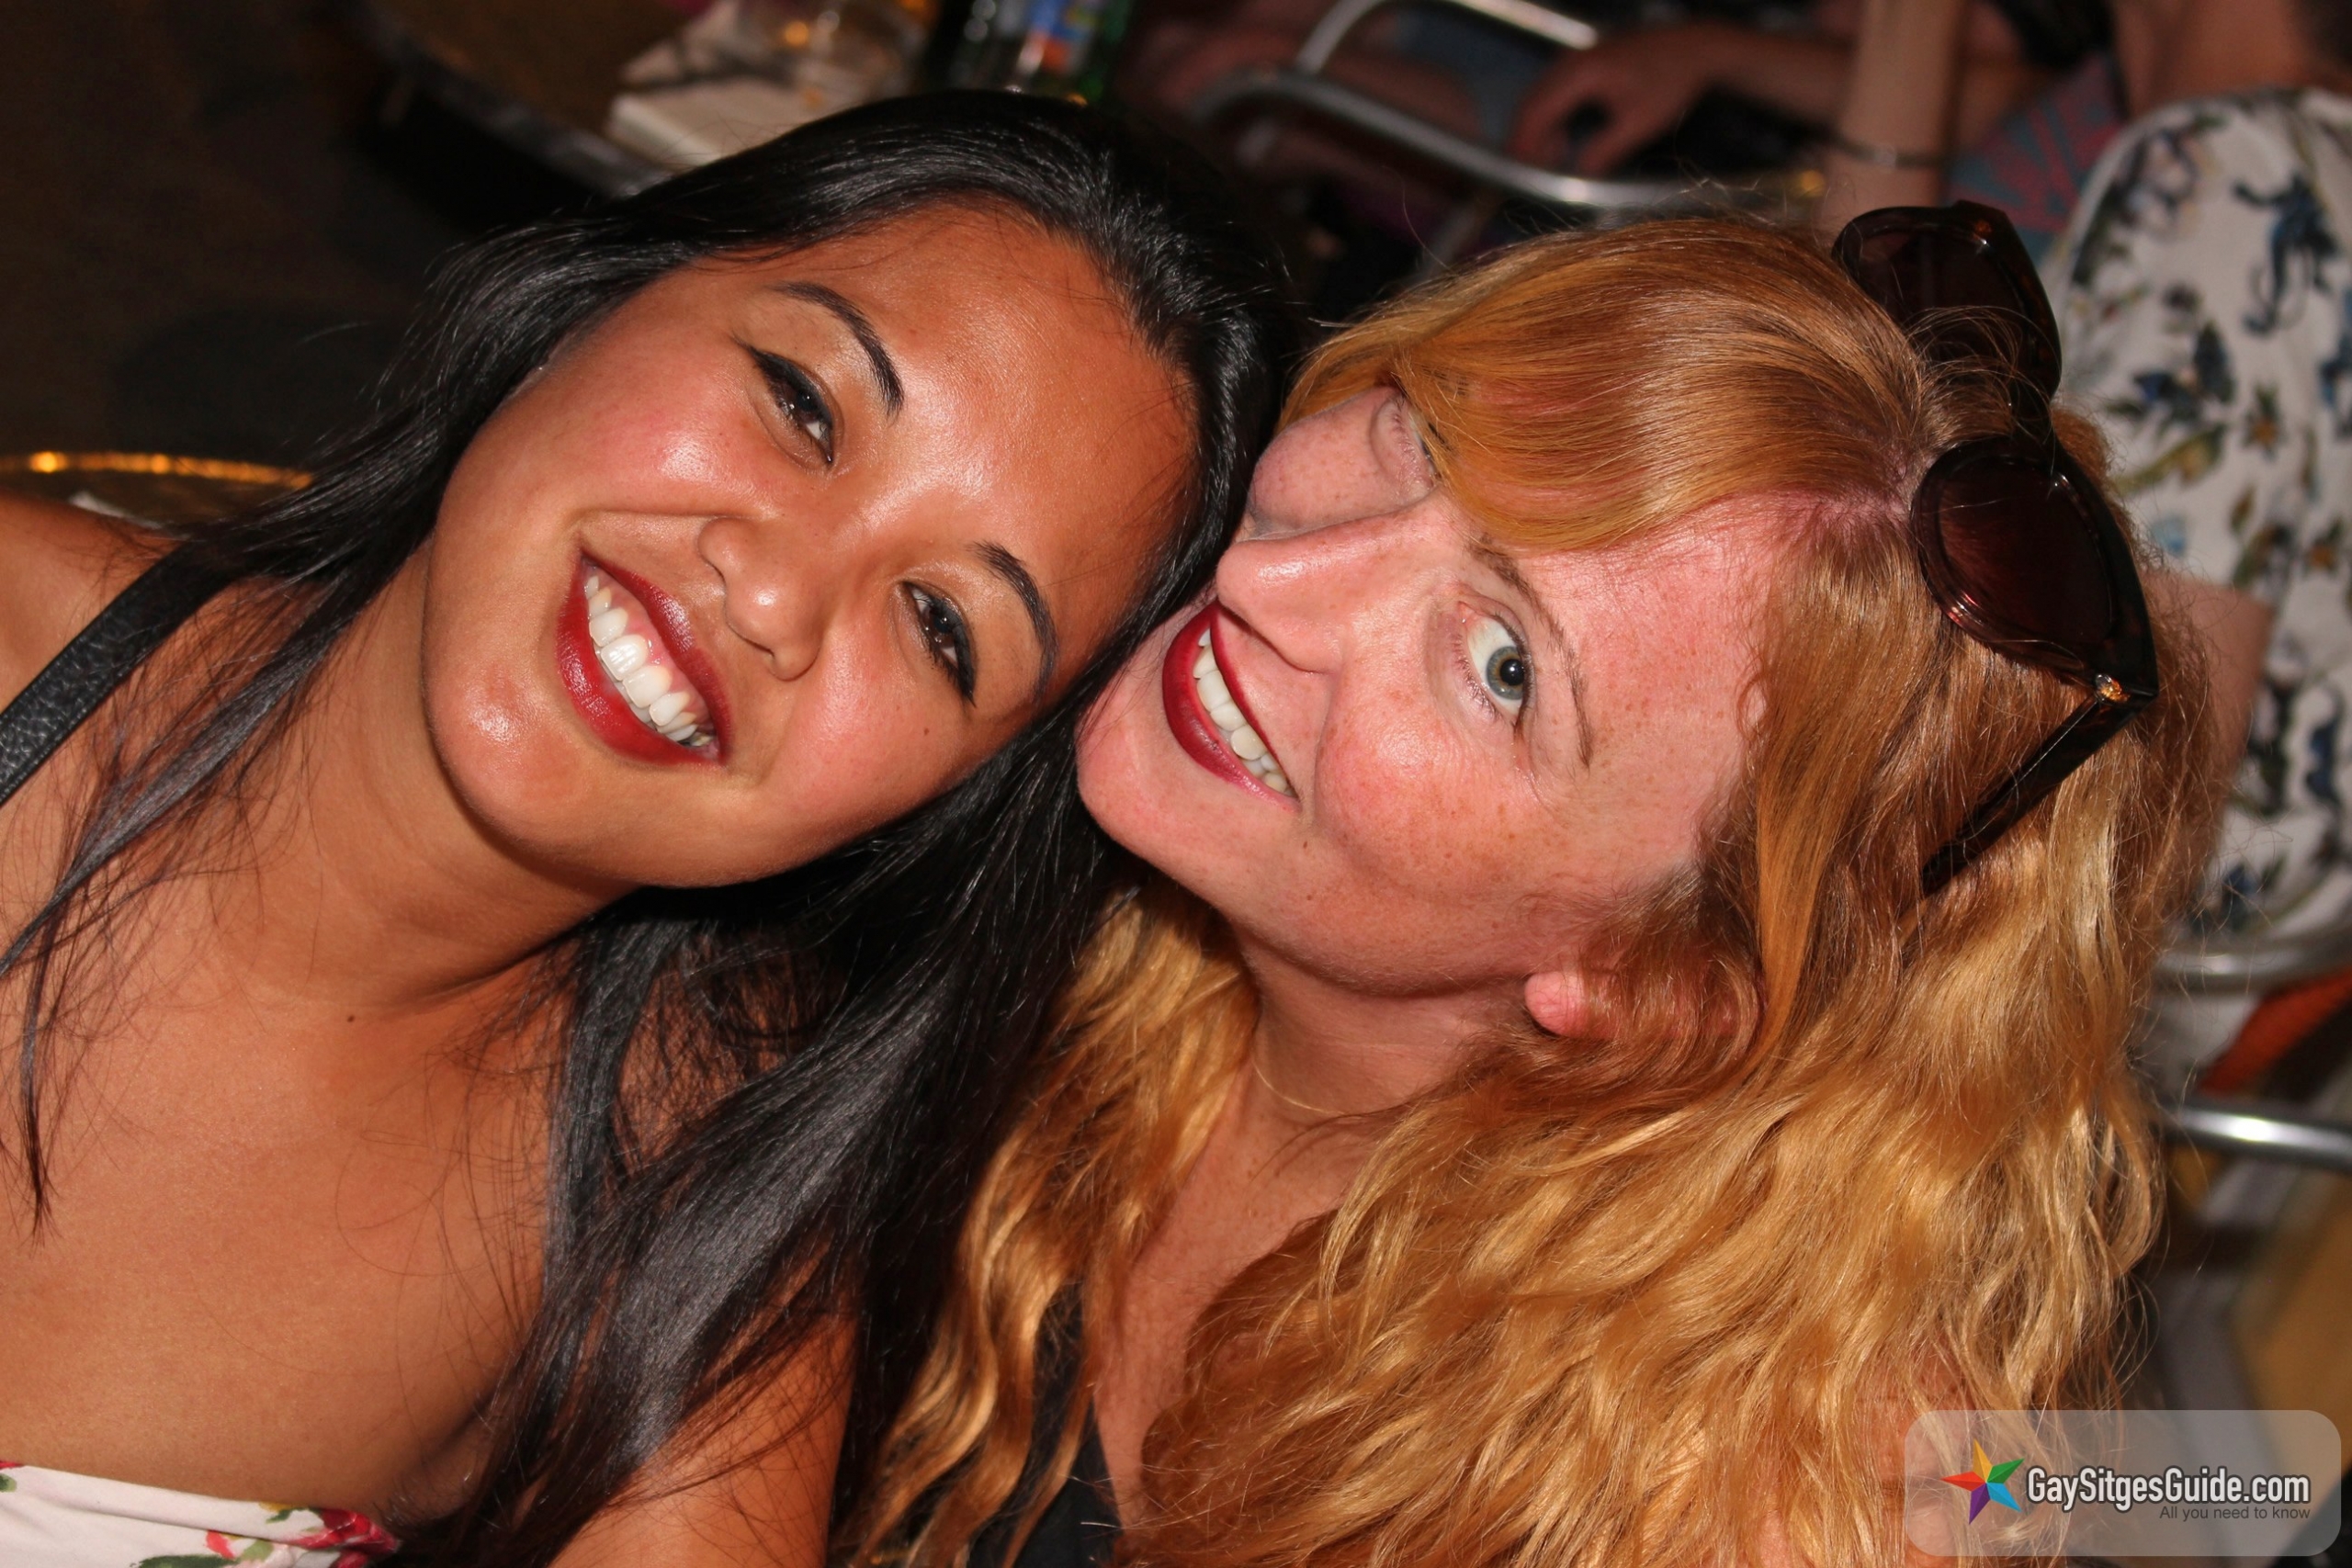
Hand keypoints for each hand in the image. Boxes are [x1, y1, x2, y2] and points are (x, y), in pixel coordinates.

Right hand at [1506, 25, 1727, 171]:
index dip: (1524, 145)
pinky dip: (1551, 115)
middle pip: (1531, 103)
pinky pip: (1554, 89)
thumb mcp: (1640, 125)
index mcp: (1583, 75)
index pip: (1537, 113)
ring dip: (1538, 129)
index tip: (1520, 172)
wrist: (1696, 48)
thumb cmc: (1672, 84)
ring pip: (1540, 96)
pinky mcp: (1585, 59)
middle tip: (1528, 172)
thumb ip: (1604, 152)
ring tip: (1549, 160)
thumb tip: (1577, 179)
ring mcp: (1578, 57)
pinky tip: (1564, 138)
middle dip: (1526, 139)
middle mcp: (1573, 61)